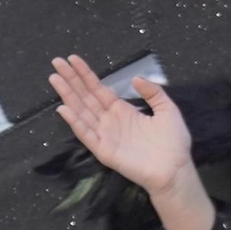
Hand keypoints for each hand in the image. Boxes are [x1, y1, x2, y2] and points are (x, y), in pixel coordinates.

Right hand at [49, 54, 193, 194]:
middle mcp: (110, 121)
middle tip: (56, 62)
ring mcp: (105, 136)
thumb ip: (153, 92)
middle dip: (70, 80)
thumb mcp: (167, 109)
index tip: (72, 59)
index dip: (85, 75)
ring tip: (54, 78)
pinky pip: (86, 135)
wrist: (176, 170)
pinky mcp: (104, 151)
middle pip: (85, 97)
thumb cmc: (173, 142)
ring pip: (81, 112)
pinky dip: (75, 122)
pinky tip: (63, 109)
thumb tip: (135, 78)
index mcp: (122, 111)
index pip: (98, 89)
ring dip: (67, 96)